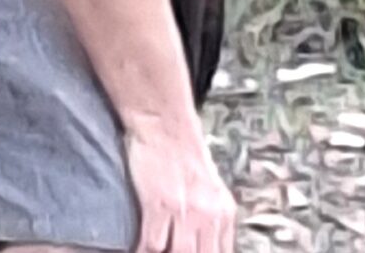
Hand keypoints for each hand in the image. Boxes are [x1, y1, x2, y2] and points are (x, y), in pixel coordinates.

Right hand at [125, 121, 237, 252]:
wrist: (165, 123)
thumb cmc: (183, 155)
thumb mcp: (211, 189)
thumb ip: (212, 220)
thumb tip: (207, 245)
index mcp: (224, 212)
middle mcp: (209, 214)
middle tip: (172, 251)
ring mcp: (185, 210)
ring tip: (159, 250)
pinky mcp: (159, 205)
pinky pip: (152, 245)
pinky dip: (143, 252)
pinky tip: (139, 249)